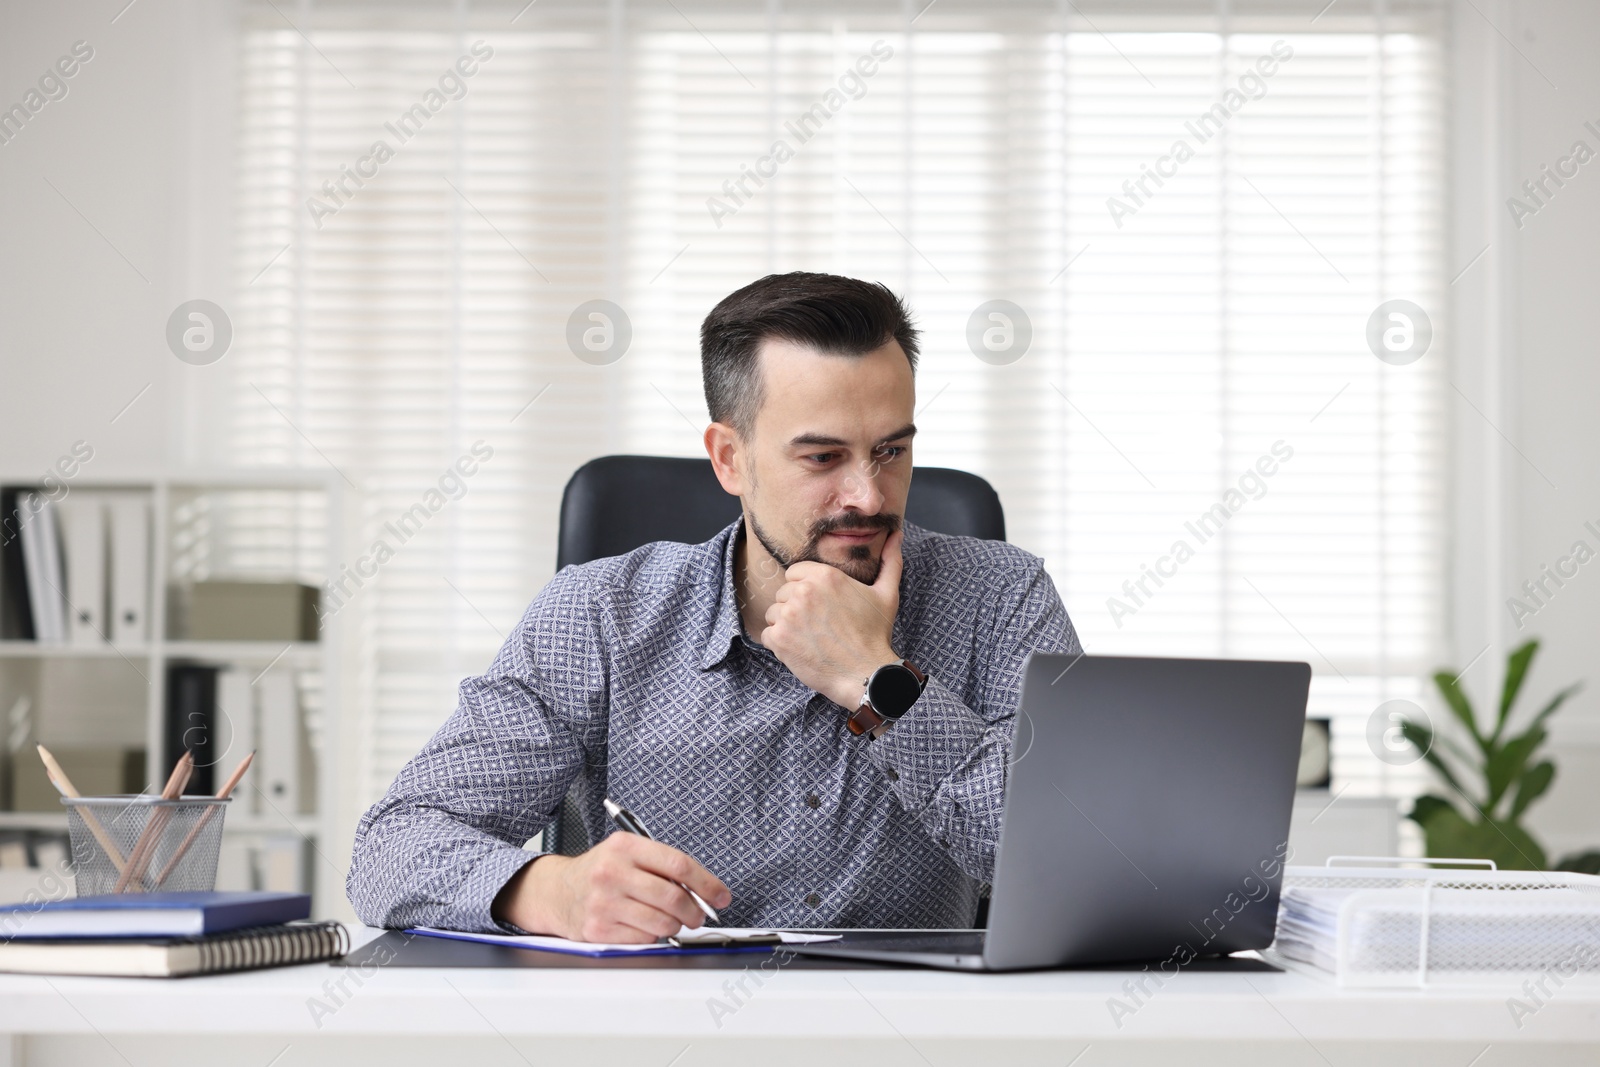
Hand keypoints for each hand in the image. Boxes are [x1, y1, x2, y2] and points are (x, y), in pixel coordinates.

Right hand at [492, 833, 731, 942]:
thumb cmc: (600, 871)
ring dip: (675, 925)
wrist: (556, 891)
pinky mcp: (598, 929)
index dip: (707, 883)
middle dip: (695, 911)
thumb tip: (704, 891)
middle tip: (698, 915)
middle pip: (673, 897)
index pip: (678, 865)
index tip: (721, 896)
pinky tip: (644, 925)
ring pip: (662, 922)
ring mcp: (603, 902)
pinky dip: (653, 935)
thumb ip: (663, 866)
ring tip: (670, 919)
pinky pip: (644, 938)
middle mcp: (612, 872)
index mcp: (625, 847)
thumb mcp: (627, 853)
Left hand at [760, 528, 903, 709]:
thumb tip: (897, 534)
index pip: (794, 573)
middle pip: (783, 593)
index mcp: (825, 576)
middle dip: (795, 607)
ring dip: (786, 626)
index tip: (818, 605)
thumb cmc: (875, 634)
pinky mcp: (779, 638)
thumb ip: (890, 561)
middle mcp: (803, 591)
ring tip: (810, 638)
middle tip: (818, 625)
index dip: (804, 588)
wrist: (865, 674)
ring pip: (774, 614)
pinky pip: (767, 635)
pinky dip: (779, 644)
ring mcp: (788, 615)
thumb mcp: (887, 594)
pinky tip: (801, 649)